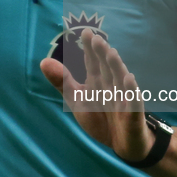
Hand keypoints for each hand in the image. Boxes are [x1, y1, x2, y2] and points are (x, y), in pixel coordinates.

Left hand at [40, 28, 154, 162]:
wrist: (122, 145)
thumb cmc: (101, 119)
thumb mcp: (77, 101)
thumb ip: (62, 82)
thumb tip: (43, 61)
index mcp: (97, 81)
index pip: (92, 62)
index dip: (89, 48)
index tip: (86, 32)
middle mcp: (111, 85)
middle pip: (106, 67)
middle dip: (102, 54)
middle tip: (97, 39)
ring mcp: (123, 98)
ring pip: (120, 79)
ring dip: (116, 67)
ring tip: (111, 53)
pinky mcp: (133, 113)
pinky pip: (133, 101)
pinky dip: (131, 90)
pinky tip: (129, 79)